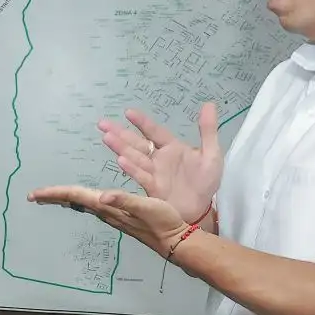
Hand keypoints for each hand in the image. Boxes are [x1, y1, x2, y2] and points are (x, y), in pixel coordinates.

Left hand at [26, 184, 191, 258]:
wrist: (176, 240)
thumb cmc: (163, 221)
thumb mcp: (146, 207)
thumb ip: (124, 200)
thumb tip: (102, 196)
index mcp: (107, 206)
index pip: (75, 197)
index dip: (54, 193)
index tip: (33, 194)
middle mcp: (105, 212)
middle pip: (73, 201)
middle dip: (53, 197)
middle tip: (34, 195)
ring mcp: (112, 215)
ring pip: (81, 204)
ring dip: (65, 199)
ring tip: (51, 196)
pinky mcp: (120, 216)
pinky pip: (94, 206)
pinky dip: (81, 201)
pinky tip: (82, 200)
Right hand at [99, 102, 222, 223]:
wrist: (201, 210)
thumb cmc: (205, 182)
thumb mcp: (212, 154)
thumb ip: (208, 130)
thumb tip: (208, 104)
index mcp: (171, 148)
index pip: (154, 131)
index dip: (142, 122)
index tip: (128, 112)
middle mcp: (158, 158)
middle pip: (137, 143)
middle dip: (120, 133)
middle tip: (102, 124)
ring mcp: (153, 172)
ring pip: (134, 157)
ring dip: (121, 147)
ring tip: (107, 137)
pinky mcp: (152, 187)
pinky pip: (141, 175)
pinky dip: (131, 168)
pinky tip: (121, 160)